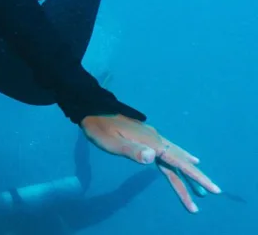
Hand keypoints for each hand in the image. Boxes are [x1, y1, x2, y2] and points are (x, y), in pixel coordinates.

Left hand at [80, 114, 220, 212]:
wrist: (93, 109)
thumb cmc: (99, 128)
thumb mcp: (111, 142)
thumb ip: (131, 150)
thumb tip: (152, 157)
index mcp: (151, 142)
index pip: (178, 163)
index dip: (195, 177)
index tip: (211, 189)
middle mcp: (156, 139)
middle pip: (180, 162)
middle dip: (194, 179)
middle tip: (209, 194)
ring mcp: (152, 137)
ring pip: (175, 157)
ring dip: (187, 171)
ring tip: (199, 185)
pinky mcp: (146, 137)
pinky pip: (168, 151)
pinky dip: (179, 159)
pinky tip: (184, 160)